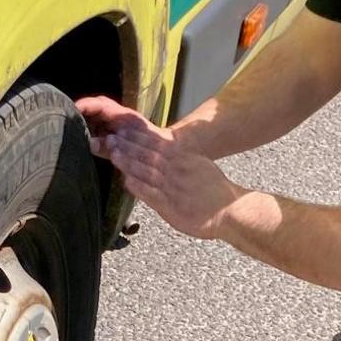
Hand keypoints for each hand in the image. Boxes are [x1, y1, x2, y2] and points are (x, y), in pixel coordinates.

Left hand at [79, 103, 241, 238]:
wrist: (229, 211)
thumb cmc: (215, 190)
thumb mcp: (199, 165)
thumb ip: (181, 159)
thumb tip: (166, 150)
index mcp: (183, 158)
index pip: (157, 143)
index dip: (138, 137)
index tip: (122, 130)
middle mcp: (177, 170)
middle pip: (149, 154)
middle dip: (128, 145)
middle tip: (111, 137)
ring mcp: (173, 188)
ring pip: (147, 171)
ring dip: (129, 162)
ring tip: (114, 154)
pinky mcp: (171, 206)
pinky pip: (152, 194)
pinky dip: (139, 187)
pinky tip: (126, 180)